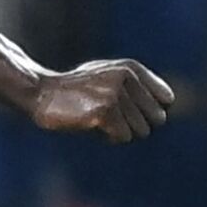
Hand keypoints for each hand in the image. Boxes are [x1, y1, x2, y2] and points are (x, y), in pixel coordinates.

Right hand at [30, 59, 174, 143]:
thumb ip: (136, 84)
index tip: (128, 110)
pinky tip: (91, 126)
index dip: (148, 110)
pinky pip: (123, 138)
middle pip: (157, 118)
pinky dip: (109, 138)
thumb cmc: (73, 89)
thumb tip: (168, 103)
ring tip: (99, 120)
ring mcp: (115, 95)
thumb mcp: (106, 76)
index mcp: (131, 68)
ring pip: (141, 131)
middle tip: (112, 117)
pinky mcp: (104, 112)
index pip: (166, 99)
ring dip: (122, 132)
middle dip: (137, 124)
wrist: (38, 92)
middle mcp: (126, 78)